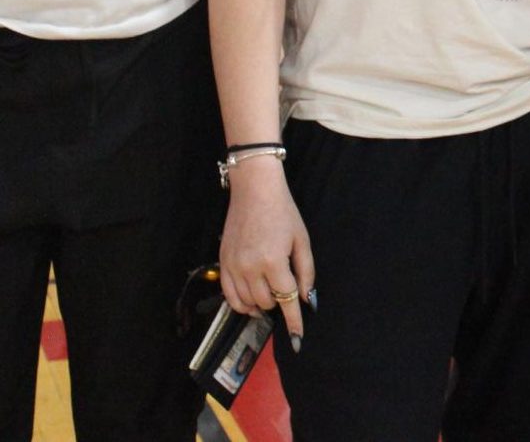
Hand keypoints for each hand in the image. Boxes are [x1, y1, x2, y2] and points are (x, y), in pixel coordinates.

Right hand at [218, 157, 316, 341]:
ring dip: (263, 304)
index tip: (298, 339)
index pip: (286, 300)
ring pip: (249, 303)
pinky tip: (253, 302)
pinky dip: (242, 304)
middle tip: (286, 291)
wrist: (254, 191)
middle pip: (268, 303)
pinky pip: (230, 296)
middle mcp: (250, 268)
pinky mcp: (223, 264)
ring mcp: (234, 267)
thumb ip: (305, 272)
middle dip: (280, 303)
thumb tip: (305, 300)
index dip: (294, 321)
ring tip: (271, 294)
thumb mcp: (302, 240)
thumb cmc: (283, 212)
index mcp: (274, 261)